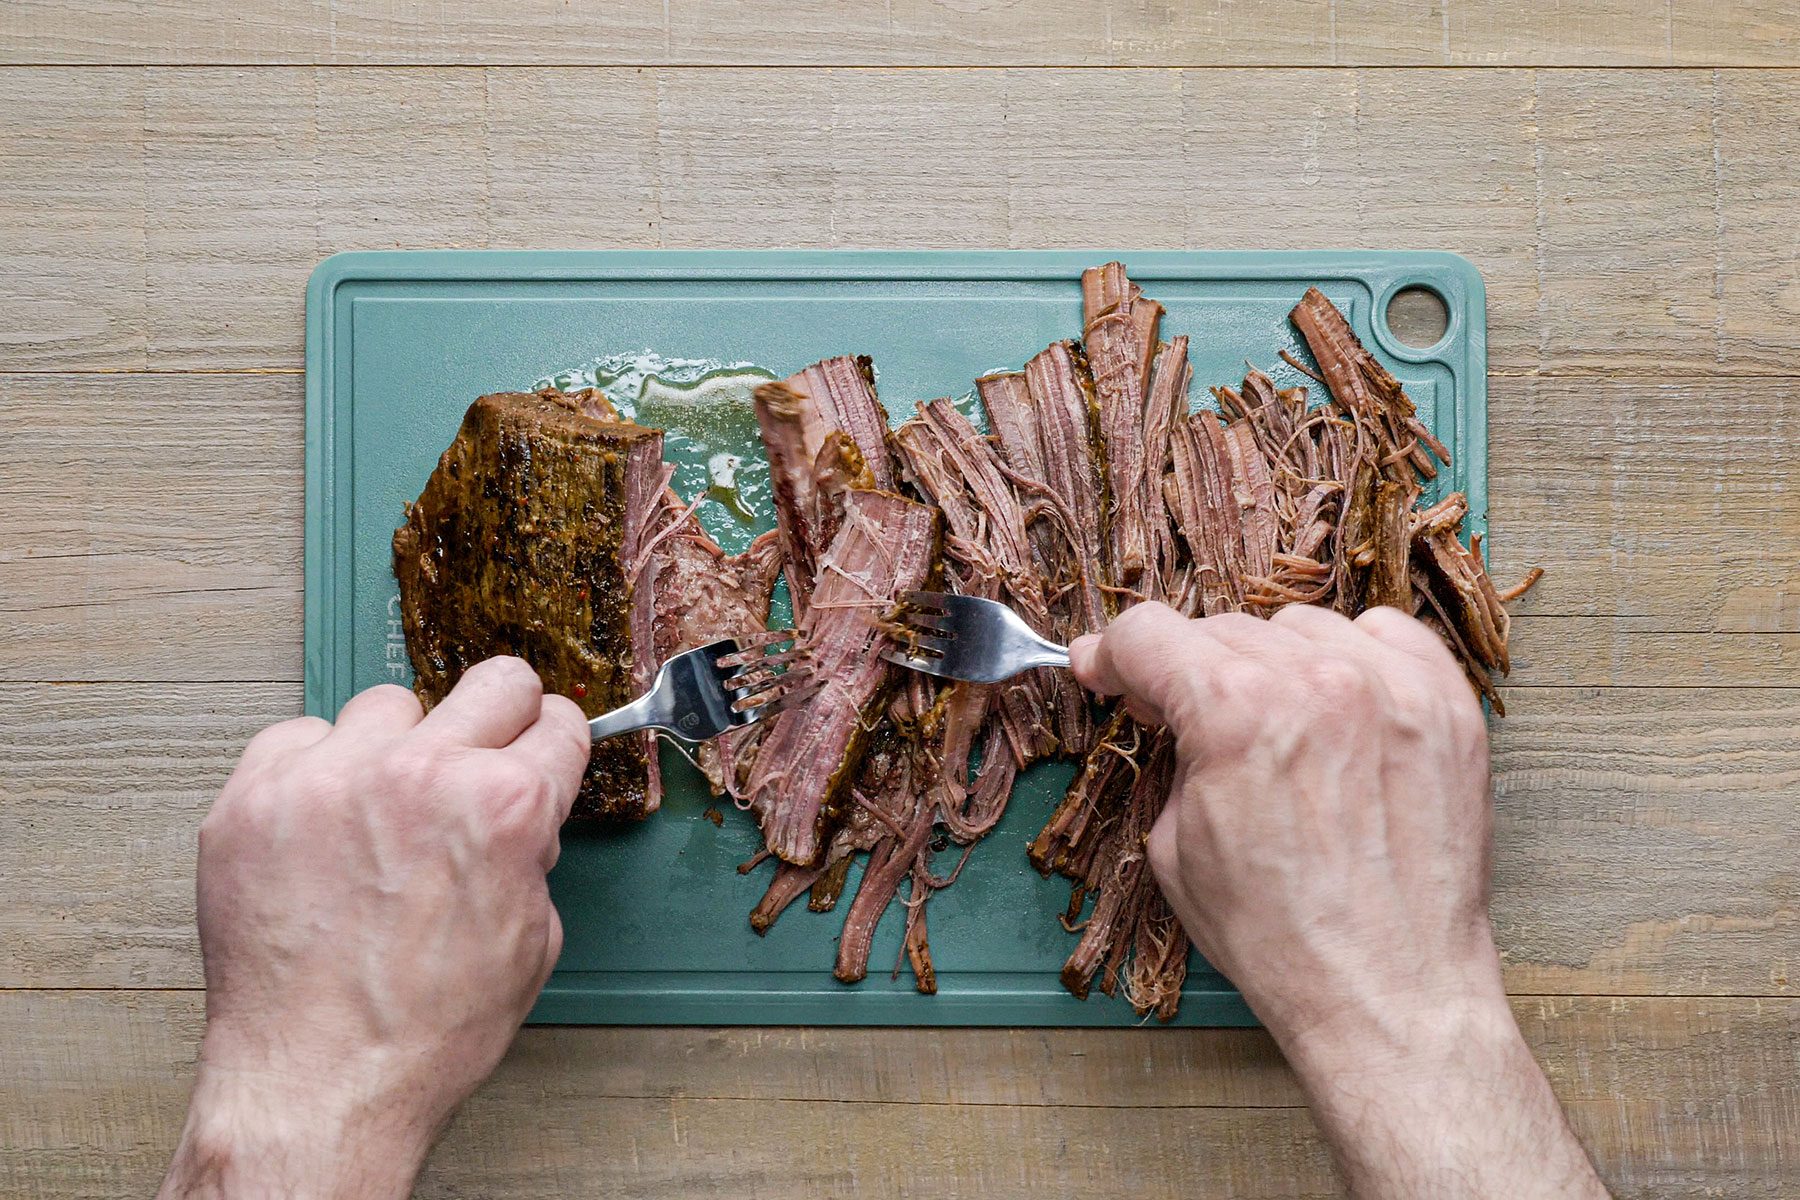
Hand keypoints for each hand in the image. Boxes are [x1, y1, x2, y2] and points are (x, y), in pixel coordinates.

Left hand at [159, 657, 589, 1199]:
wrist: (320, 1084)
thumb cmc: (423, 1033)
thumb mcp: (532, 941)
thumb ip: (530, 852)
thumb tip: (518, 813)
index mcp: (505, 807)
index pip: (559, 723)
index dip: (555, 749)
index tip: (540, 753)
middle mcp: (421, 775)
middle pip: (493, 681)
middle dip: (501, 720)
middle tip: (481, 758)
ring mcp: (330, 779)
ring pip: (388, 706)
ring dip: (398, 749)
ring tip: (384, 812)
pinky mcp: (255, 797)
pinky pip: (298, 738)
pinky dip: (317, 772)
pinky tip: (324, 826)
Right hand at [1071, 603, 1607, 1198]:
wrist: (1388, 992)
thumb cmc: (1283, 937)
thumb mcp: (1176, 847)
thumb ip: (1173, 754)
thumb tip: (1169, 708)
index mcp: (1235, 712)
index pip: (1148, 633)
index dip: (1110, 654)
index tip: (1106, 671)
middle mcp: (1316, 681)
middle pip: (1219, 629)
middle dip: (1187, 671)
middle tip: (1180, 716)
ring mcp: (1391, 688)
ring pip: (1298, 627)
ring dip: (1269, 664)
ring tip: (1270, 723)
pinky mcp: (1446, 707)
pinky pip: (1385, 635)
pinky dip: (1351, 657)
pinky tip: (1336, 701)